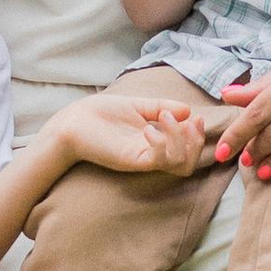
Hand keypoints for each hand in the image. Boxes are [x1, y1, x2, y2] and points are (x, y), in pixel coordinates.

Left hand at [52, 88, 218, 179]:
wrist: (73, 122)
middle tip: (187, 122)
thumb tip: (188, 110)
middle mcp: (151, 154)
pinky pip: (158, 160)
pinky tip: (149, 129)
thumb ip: (162, 107)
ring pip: (178, 164)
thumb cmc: (101, 113)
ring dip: (180, 139)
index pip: (188, 151)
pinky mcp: (131, 160)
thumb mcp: (138, 105)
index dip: (197, 136)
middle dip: (194, 142)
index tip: (195, 117)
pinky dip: (161, 143)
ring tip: (163, 119)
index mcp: (155, 142)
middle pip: (187, 164)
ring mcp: (142, 159)